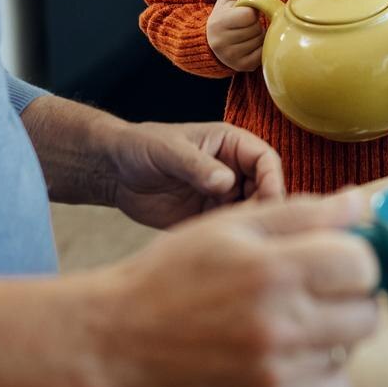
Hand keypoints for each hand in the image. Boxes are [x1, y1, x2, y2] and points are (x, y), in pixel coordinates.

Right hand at [90, 192, 379, 386]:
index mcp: (272, 268)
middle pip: (367, 310)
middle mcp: (281, 323)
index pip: (363, 264)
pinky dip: (326, 370)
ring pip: (353, 349)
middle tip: (319, 285)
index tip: (333, 254)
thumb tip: (360, 203)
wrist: (122, 334)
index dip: (355, 253)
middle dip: (351, 292)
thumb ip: (302, 213)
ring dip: (338, 330)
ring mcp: (277, 368)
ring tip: (301, 316)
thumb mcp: (231, 226)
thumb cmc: (174, 271)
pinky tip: (298, 350)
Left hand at [108, 121, 285, 228]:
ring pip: (251, 213)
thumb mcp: (167, 151)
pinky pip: (229, 228)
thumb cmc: (141, 147)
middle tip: (250, 226)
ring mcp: (222, 195)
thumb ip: (196, 165)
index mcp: (230, 144)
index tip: (270, 200)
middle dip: (264, 208)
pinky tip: (216, 242)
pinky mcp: (208, 217)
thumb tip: (227, 182)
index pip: (266, 160)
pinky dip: (229, 237)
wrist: (114, 172)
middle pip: (266, 190)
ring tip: (230, 235)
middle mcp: (232, 170)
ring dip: (247, 226)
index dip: (273, 179)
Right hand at [206, 0, 272, 72]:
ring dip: (258, 34)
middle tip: (245, 23)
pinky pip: (263, 54)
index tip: (245, 11)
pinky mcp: (241, 66)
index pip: (248, 15)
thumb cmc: (225, 13)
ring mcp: (231, 57)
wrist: (211, 39)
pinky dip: (260, 47)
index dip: (251, 11)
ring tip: (246, 33)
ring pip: (260, 41)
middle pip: (255, 29)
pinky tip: (250, 43)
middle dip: (255, 23)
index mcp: (218, 22)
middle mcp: (221, 42)